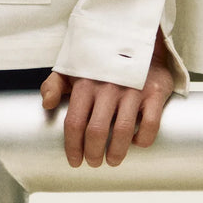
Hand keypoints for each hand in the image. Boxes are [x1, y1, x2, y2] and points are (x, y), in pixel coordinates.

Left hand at [40, 37, 174, 166]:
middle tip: (94, 162)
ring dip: (116, 153)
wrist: (139, 39)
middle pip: (96, 131)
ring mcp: (132, 90)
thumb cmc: (103, 60)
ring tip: (113, 160)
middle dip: (93, 154)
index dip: (72, 147)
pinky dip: (143, 139)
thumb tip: (47, 104)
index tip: (75, 160)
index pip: (73, 123)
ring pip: (122, 132)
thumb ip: (54, 84)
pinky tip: (137, 142)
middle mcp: (108, 87)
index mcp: (85, 83)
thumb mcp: (73, 67)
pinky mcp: (155, 92)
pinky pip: (150, 124)